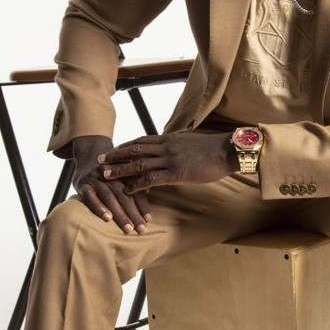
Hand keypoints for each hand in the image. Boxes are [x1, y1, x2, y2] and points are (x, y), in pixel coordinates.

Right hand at [72, 135, 150, 233]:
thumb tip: (149, 191)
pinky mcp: (83, 184)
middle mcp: (110, 174)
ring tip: (127, 229)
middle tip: (141, 229)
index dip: (142, 204)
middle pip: (124, 195)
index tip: (148, 220)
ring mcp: (95, 178)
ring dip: (119, 214)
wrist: (86, 156)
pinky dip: (99, 208)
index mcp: (123, 170)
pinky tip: (107, 219)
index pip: (135, 189)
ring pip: (109, 197)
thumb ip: (134, 180)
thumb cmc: (110, 170)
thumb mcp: (123, 171)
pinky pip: (90, 197)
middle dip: (134, 214)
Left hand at [99, 132, 237, 192]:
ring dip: (121, 169)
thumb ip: (178, 146)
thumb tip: (172, 148)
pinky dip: (138, 184)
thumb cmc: (213, 149)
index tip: (113, 149)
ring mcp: (170, 159)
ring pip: (139, 163)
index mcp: (170, 139)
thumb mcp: (191, 143)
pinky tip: (128, 190)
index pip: (142, 140)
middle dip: (116, 155)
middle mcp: (166, 147)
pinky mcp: (177, 173)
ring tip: (107, 174)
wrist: (227, 150)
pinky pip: (152, 178)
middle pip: (135, 149)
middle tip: (101, 160)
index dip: (126, 145)